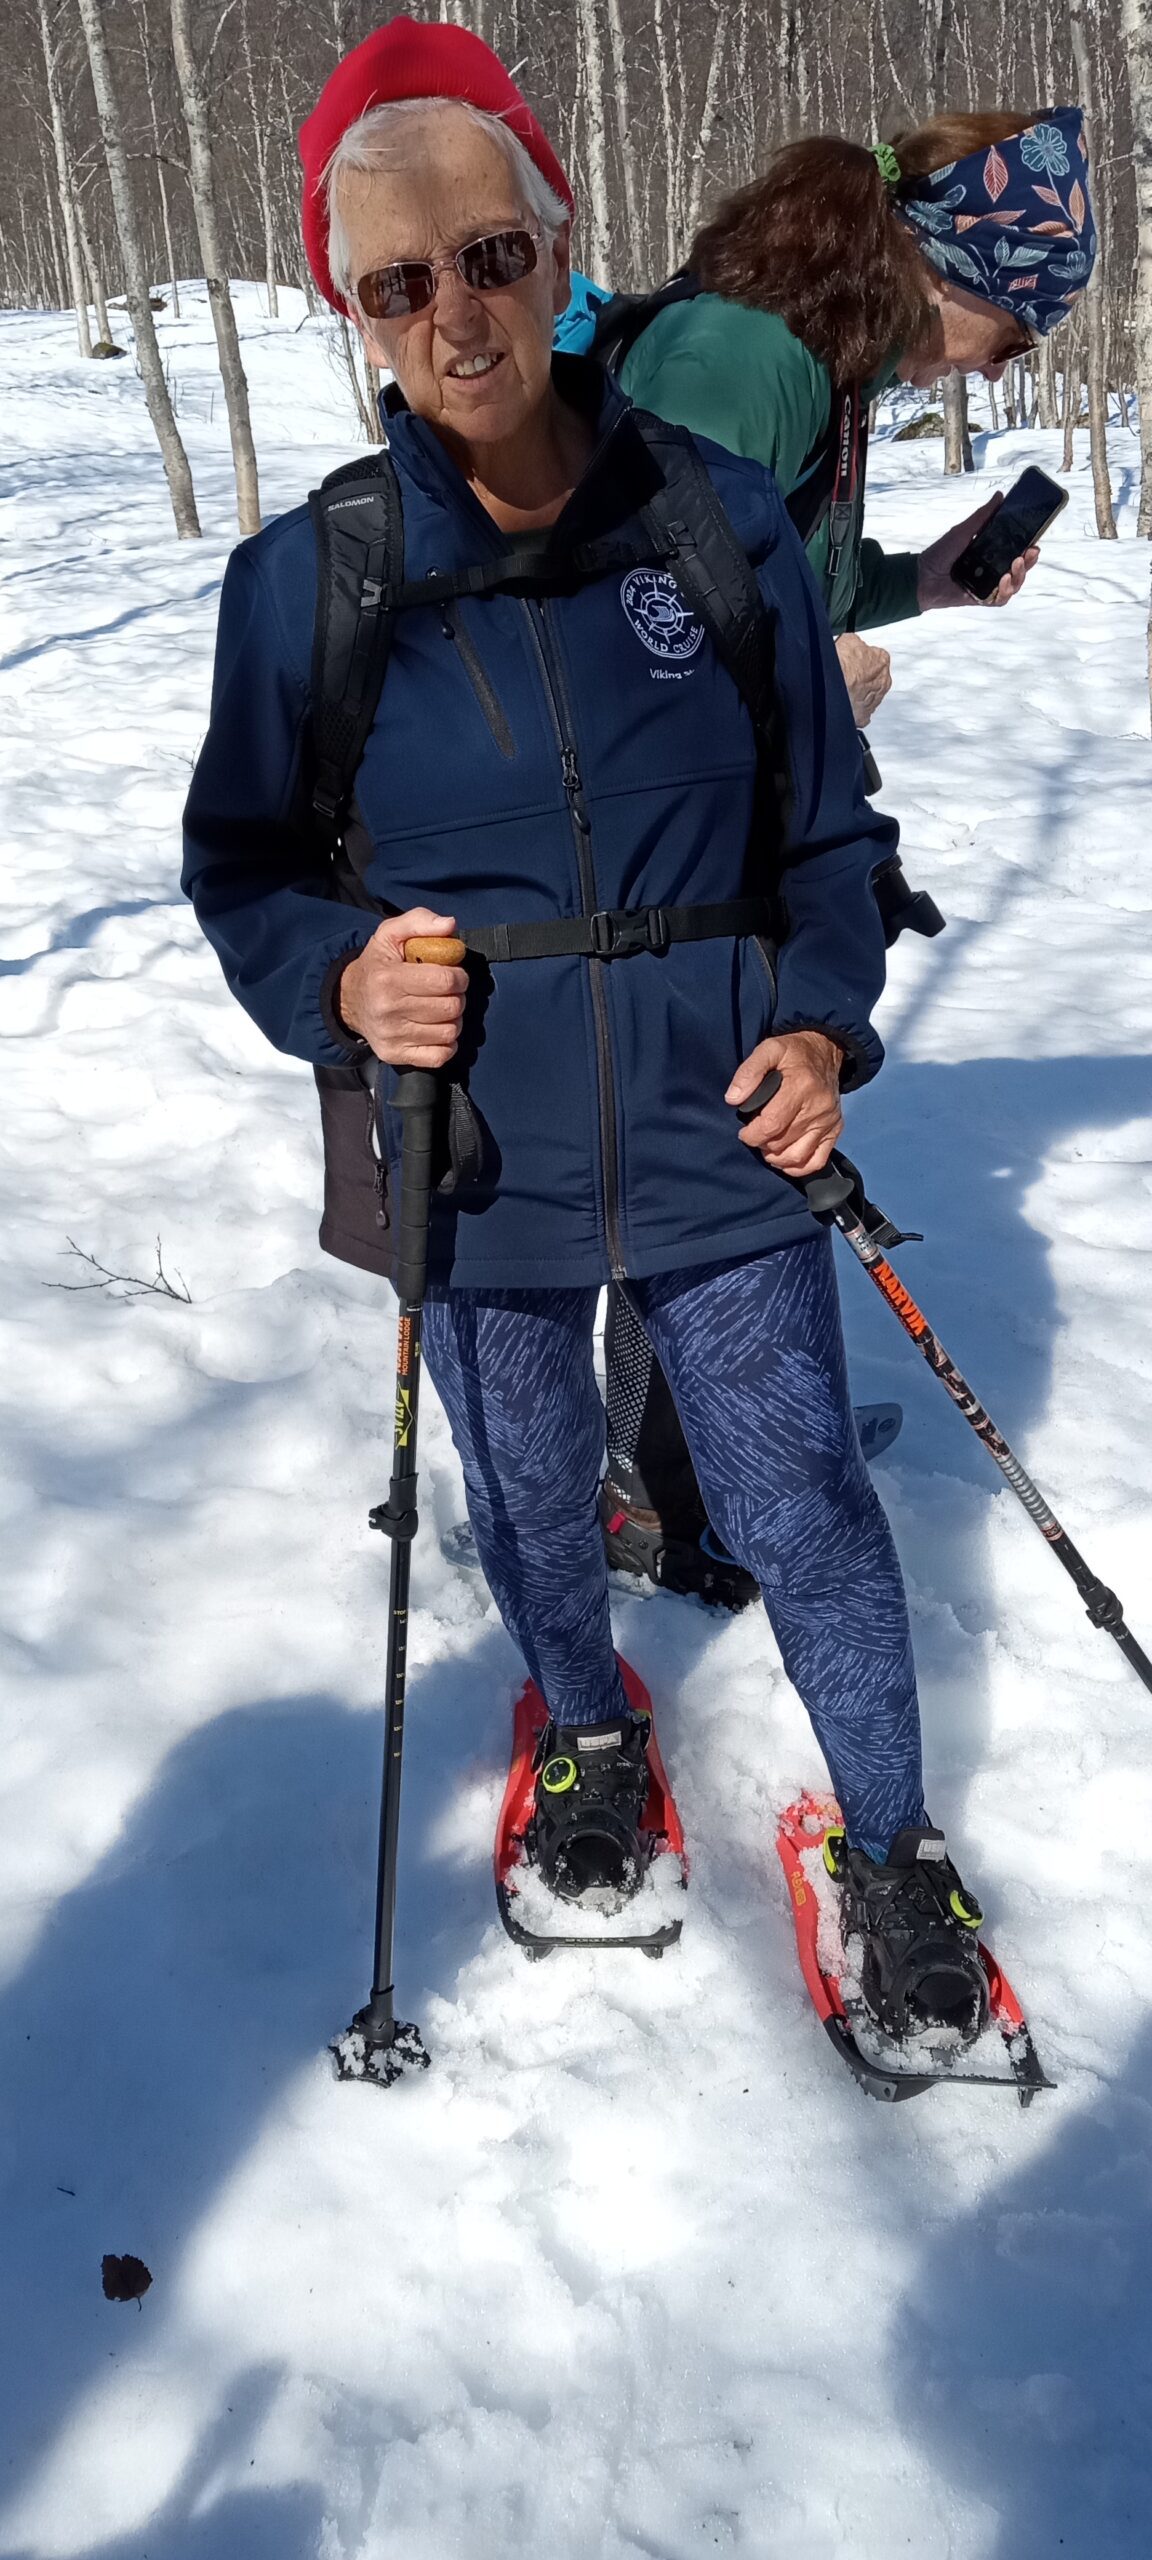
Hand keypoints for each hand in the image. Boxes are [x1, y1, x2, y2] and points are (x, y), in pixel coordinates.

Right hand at [337, 908, 467, 1066]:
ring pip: (449, 1032)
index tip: (454, 974)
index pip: (445, 981)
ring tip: (441, 1009)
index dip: (459, 976)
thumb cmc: (378, 965)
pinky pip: (440, 1056)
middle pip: (450, 1007)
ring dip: (453, 1019)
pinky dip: (447, 1043)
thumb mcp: (390, 934)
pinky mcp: (395, 1055)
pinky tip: (437, 1029)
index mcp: (389, 978)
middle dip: (458, 997)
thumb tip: (449, 925)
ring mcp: (392, 1036)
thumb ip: (420, 921)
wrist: (348, 1000)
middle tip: (448, 991)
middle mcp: (388, 1009)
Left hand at [725, 1029, 844, 1178]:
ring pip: (796, 1156)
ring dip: (775, 1158)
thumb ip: (749, 1072)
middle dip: (761, 1144)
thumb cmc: (793, 1053)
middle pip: (781, 1143)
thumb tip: (733, 1099)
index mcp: (801, 1087)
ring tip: (766, 1146)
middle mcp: (818, 1107)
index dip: (752, 1135)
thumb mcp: (769, 1049)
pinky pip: (817, 1161)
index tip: (744, 1132)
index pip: (771, 1125)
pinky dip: (797, 1168)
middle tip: (755, 1134)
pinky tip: (783, 1159)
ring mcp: (829, 1121)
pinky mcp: (835, 1130)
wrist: (825, 1051)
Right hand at [834, 632, 891, 725]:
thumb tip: (852, 643)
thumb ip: (855, 642)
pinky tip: (843, 704)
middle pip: (874, 677)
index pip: (875, 655)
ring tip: (842, 690)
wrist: (835, 691)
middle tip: (846, 675)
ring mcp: (875, 699)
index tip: (853, 659)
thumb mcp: (848, 641)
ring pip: (868, 695)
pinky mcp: (864, 715)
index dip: (861, 657)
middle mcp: (883, 680)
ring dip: (857, 692)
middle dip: (862, 676)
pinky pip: (860, 711)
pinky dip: (853, 708)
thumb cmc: (843, 667)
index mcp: (882, 660)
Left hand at [917, 494, 1038, 610]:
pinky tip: (1003, 580)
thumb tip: (1000, 496)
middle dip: (1029, 561)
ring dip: (1020, 575)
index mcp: (990, 553)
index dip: (1028, 547)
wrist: (922, 576)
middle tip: (1031, 551)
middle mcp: (992, 570)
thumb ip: (982, 516)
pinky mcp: (982, 599)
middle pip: (1020, 569)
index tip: (1035, 540)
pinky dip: (1006, 591)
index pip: (1016, 551)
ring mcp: (988, 586)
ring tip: (1015, 564)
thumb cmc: (941, 553)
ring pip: (1015, 585)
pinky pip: (1001, 600)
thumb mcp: (963, 530)